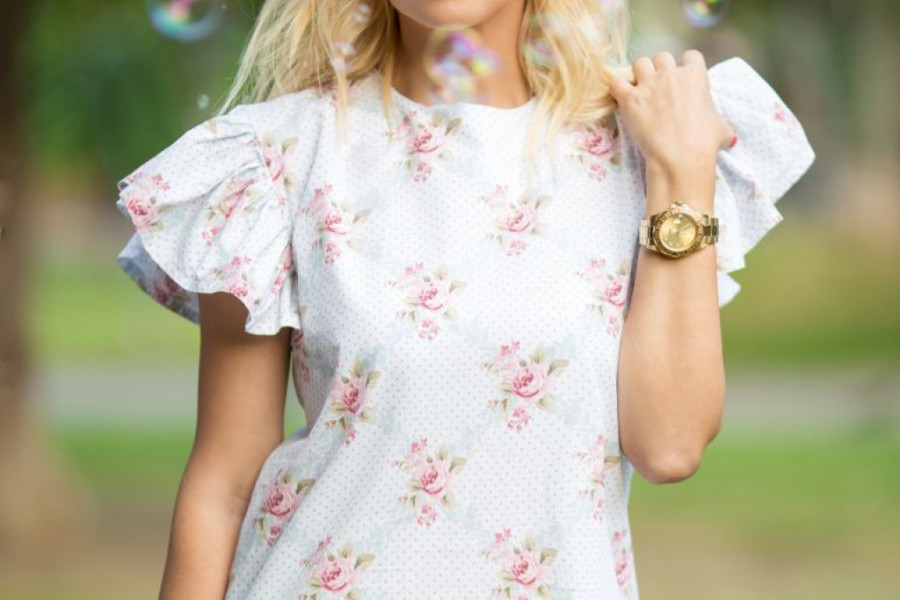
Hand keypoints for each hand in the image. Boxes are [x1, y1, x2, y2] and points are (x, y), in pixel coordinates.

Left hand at [609, 50, 734, 174]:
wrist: (682, 156)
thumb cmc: (705, 143)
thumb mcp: (722, 130)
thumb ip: (723, 125)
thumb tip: (730, 136)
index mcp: (696, 75)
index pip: (690, 55)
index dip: (685, 66)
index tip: (682, 80)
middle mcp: (671, 74)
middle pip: (662, 57)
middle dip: (660, 69)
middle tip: (659, 88)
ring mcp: (649, 85)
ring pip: (639, 63)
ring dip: (639, 73)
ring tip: (640, 90)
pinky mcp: (629, 99)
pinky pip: (615, 82)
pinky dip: (617, 87)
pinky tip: (620, 97)